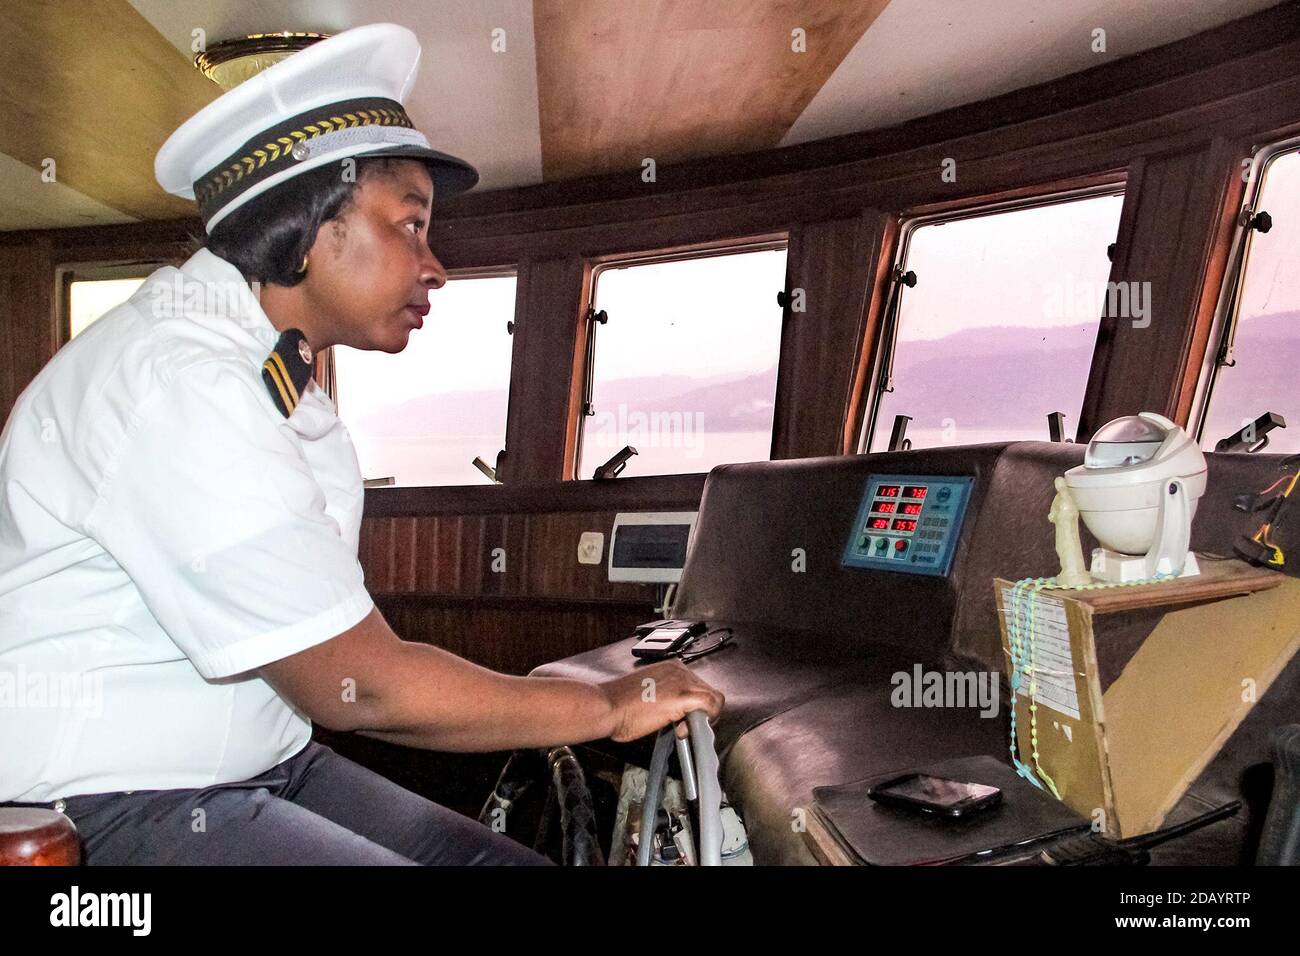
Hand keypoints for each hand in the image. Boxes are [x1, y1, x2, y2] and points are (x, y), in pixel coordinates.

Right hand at [599, 660, 723, 742]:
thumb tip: (678, 711)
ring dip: (702, 717)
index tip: (680, 719)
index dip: (693, 706)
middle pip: (708, 691)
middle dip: (700, 712)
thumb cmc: (618, 704)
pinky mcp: (684, 696)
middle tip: (681, 726)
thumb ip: (666, 697)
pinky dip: (704, 720)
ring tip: (681, 728)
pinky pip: (711, 706)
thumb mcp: (648, 693)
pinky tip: (684, 729)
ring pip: (713, 698)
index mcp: (671, 668)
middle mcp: (680, 670)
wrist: (607, 706)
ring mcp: (683, 681)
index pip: (698, 686)